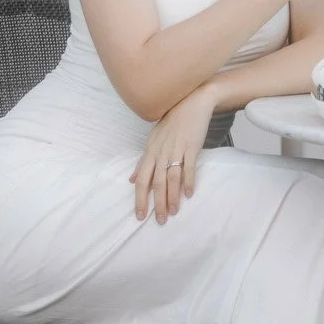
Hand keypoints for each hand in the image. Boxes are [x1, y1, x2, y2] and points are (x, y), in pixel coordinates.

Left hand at [130, 87, 217, 222]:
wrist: (191, 102)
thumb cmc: (171, 122)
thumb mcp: (153, 141)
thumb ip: (143, 162)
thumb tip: (132, 179)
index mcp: (150, 152)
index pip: (142, 180)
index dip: (140, 199)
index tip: (140, 216)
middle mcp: (161, 153)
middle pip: (156, 183)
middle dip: (157, 204)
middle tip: (160, 221)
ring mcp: (176, 150)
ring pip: (171, 178)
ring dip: (172, 197)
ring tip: (174, 212)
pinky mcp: (191, 146)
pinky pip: (188, 167)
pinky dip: (188, 182)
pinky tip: (189, 194)